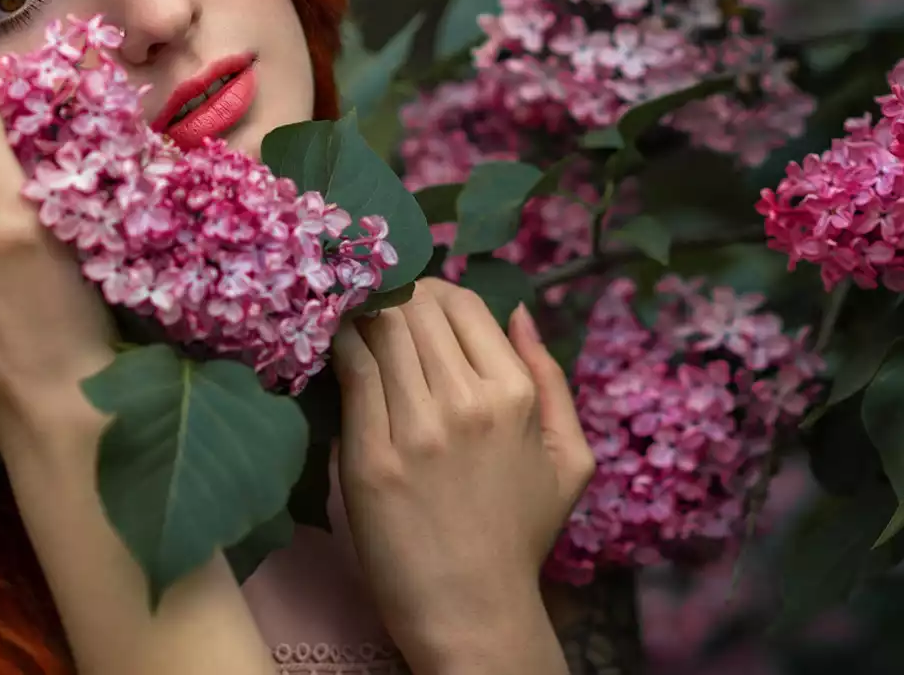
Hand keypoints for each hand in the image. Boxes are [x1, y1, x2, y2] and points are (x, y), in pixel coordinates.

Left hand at [332, 278, 594, 673]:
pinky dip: (339, 349)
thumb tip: (520, 313)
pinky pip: (350, 375)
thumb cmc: (520, 535)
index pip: (463, 304)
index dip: (432, 293)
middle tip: (375, 310)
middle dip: (393, 298)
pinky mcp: (370, 459)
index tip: (413, 304)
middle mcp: (469, 403)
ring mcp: (417, 431)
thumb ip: (552, 378)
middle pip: (416, 309)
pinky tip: (334, 349)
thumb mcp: (569, 458)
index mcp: (516, 396)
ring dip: (361, 317)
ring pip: (380, 331)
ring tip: (351, 323)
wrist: (472, 610)